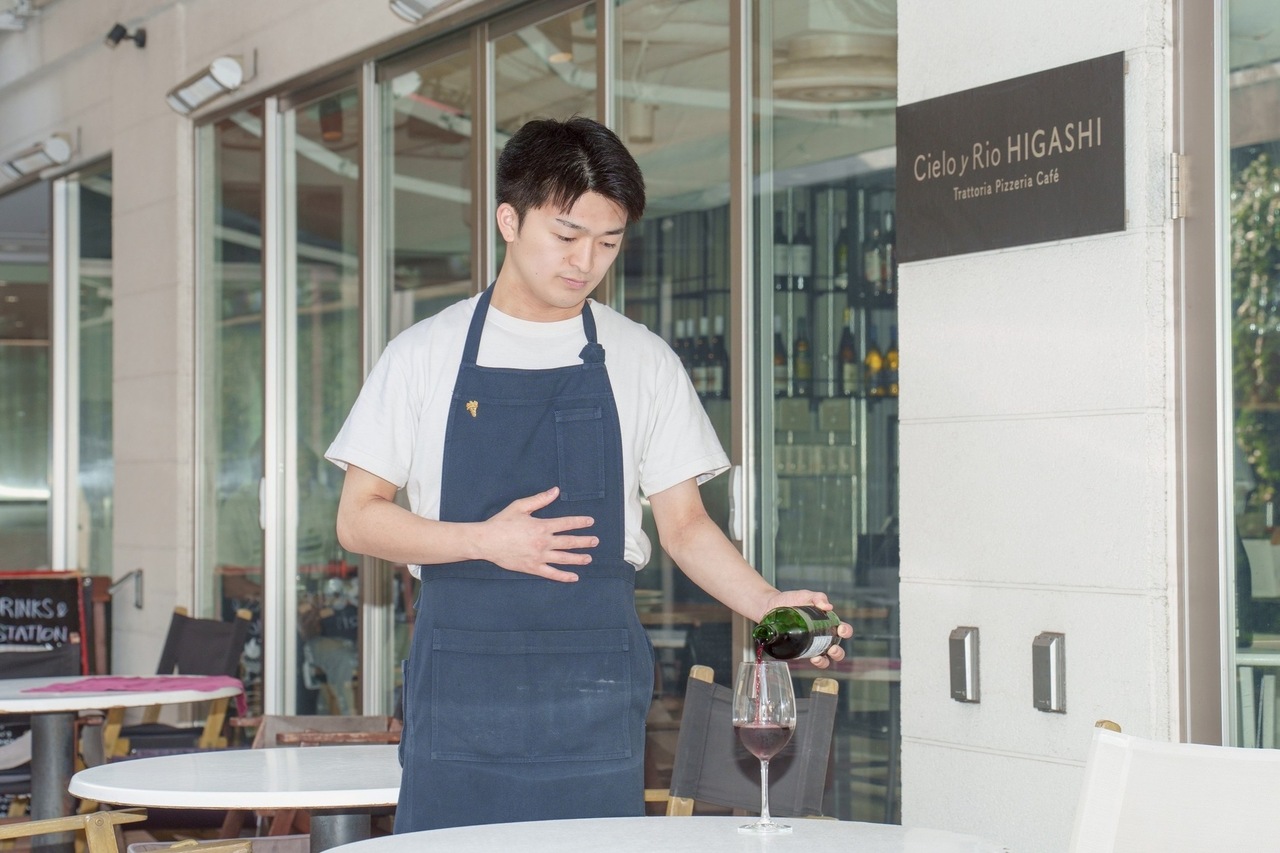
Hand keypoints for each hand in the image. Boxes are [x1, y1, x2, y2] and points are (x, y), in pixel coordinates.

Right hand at [477, 486, 595, 581]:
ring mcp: (539, 556)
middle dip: (584, 541)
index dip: (580, 522)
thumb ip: (540, 499)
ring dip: (578, 558)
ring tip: (589, 558)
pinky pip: (552, 574)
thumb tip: (556, 490)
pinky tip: (574, 577)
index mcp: (541, 526)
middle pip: (569, 542)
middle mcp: (543, 542)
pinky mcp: (533, 568)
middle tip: (595, 541)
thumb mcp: (520, 506)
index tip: (590, 522)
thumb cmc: (502, 522)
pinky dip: (564, 576)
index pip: (566, 523)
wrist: (486, 541)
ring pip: (564, 558)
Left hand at [762, 589, 854, 668]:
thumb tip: (827, 606)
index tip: (840, 630)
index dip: (846, 631)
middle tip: (832, 649)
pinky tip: (810, 658)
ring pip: (825, 659)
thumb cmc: (791, 600)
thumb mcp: (805, 595)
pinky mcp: (799, 651)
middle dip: (838, 652)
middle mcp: (822, 636)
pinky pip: (809, 659)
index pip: (843, 630)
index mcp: (827, 623)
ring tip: (818, 658)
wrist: (769, 606)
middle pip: (837, 650)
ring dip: (825, 662)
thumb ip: (817, 597)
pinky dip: (813, 661)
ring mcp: (811, 645)